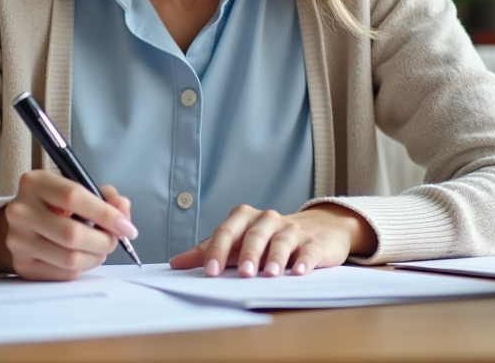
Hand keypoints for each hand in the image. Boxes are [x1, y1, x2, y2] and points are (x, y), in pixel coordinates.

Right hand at [0, 170, 136, 280]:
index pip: (74, 197)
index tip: (126, 227)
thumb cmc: (57, 205)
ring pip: (69, 258)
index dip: (105, 214)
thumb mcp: (79, 189)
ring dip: (95, 257)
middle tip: (113, 241)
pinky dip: (81, 268)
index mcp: (36, 183)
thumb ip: (106, 196)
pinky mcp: (22, 265)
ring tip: (99, 250)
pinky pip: (63, 273)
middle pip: (72, 233)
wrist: (23, 224)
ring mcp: (18, 240)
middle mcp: (21, 211)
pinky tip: (81, 257)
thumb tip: (122, 213)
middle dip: (103, 241)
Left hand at [168, 203, 376, 276]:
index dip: (217, 250)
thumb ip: (209, 251)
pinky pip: (308, 250)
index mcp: (245, 219)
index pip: (227, 231)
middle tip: (242, 274)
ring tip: (269, 275)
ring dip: (274, 258)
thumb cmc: (268, 239)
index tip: (209, 272)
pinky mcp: (313, 243)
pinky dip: (303, 261)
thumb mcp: (237, 243)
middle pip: (254, 234)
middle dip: (248, 254)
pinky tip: (299, 272)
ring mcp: (292, 230)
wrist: (317, 228)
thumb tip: (176, 263)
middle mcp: (268, 220)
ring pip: (281, 241)